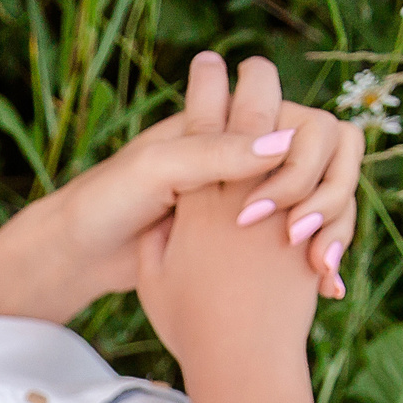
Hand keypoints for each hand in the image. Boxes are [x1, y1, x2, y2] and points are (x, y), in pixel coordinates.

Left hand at [0, 52, 362, 323]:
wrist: (77, 258)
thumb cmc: (107, 202)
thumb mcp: (160, 170)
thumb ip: (216, 153)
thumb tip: (285, 141)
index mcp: (217, 126)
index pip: (288, 116)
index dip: (301, 146)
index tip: (289, 186)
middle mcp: (235, 158)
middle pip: (309, 162)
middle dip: (322, 196)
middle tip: (304, 237)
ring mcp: (238, 200)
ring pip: (304, 204)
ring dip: (324, 231)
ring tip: (320, 269)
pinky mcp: (236, 239)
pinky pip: (286, 241)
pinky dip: (309, 260)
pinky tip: (322, 286)